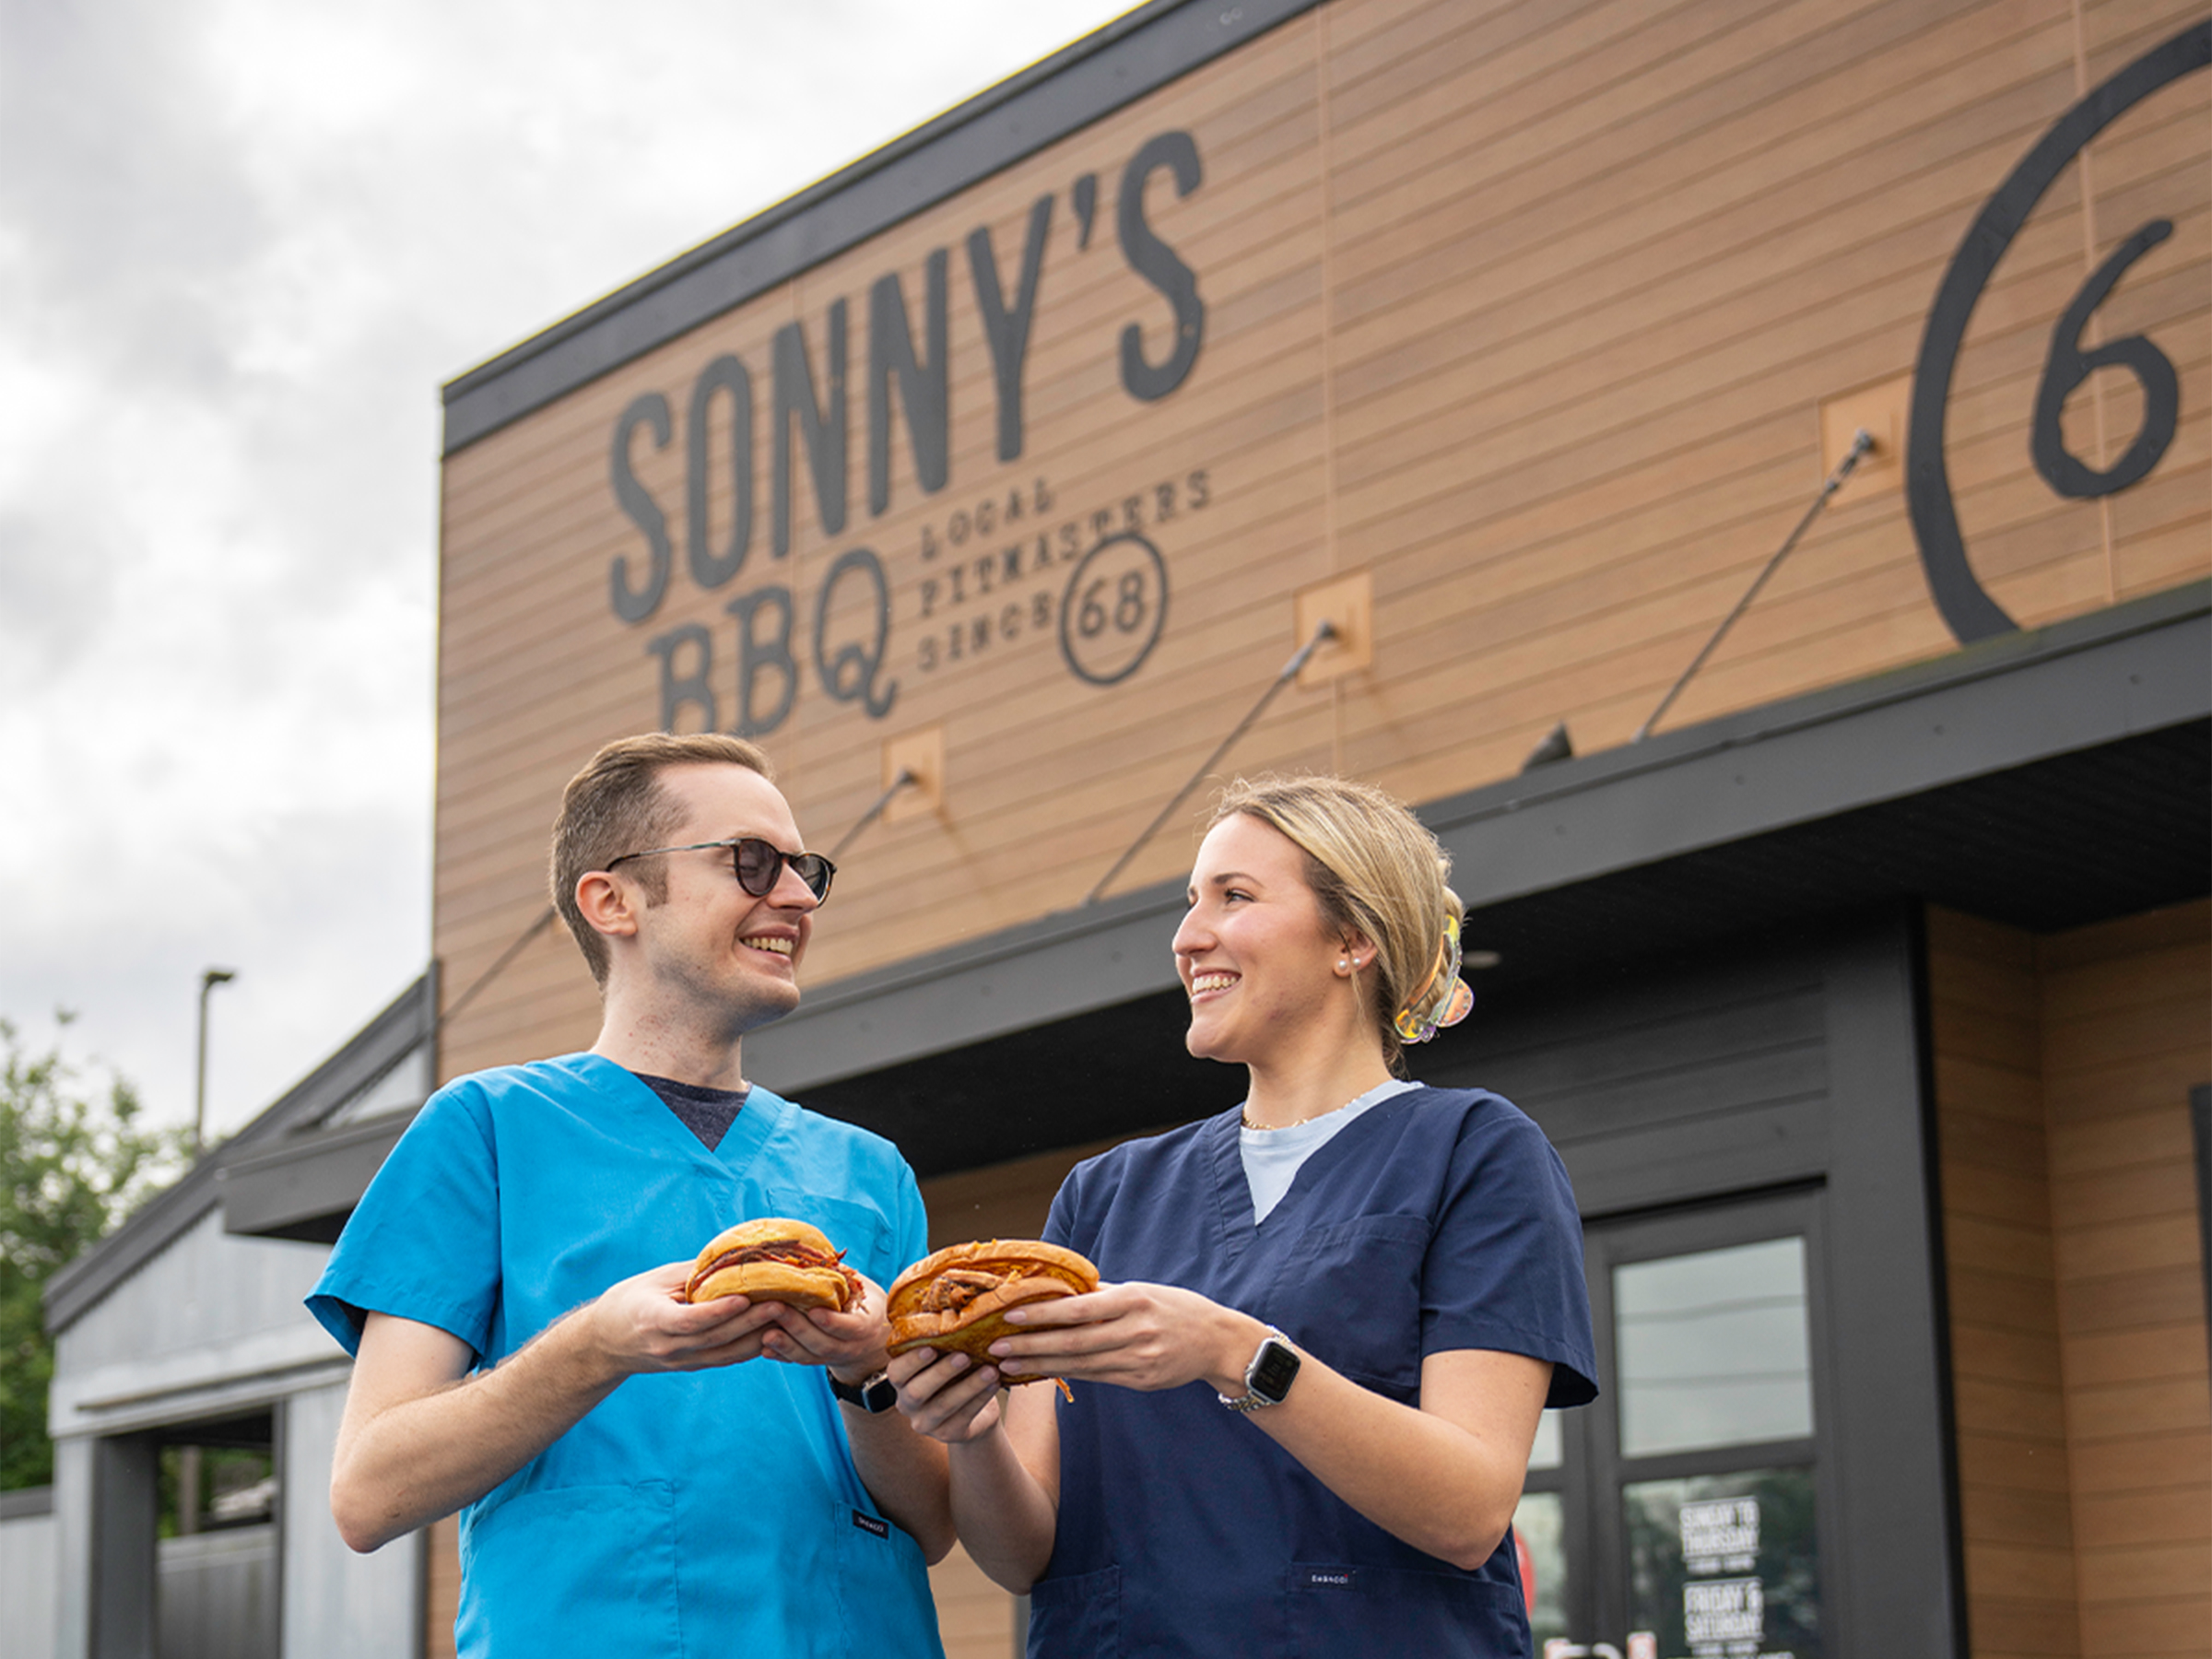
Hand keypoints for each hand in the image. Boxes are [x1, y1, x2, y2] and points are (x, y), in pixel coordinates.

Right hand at [587, 1261, 784, 1374]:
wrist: (605, 1343)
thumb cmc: (630, 1301)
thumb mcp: (656, 1280)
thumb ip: (693, 1273)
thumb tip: (732, 1257)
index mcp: (654, 1321)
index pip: (691, 1320)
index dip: (719, 1311)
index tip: (745, 1296)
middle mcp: (669, 1348)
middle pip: (716, 1337)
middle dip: (752, 1321)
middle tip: (783, 1303)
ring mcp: (681, 1361)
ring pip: (727, 1353)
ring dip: (758, 1337)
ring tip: (786, 1317)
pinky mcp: (692, 1365)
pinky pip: (726, 1358)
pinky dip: (750, 1347)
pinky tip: (772, 1332)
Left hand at [758, 1274, 894, 1381]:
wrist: (872, 1339)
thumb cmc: (863, 1303)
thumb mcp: (862, 1289)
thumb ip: (841, 1276)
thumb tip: (816, 1252)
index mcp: (864, 1326)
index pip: (849, 1327)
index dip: (831, 1321)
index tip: (813, 1311)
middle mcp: (849, 1346)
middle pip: (822, 1343)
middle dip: (798, 1328)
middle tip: (777, 1310)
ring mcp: (832, 1357)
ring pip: (808, 1356)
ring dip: (786, 1346)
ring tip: (766, 1334)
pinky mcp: (817, 1361)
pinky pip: (799, 1360)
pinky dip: (782, 1356)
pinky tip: (764, 1349)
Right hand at [887, 1346, 1005, 1443]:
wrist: (974, 1408)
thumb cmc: (956, 1372)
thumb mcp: (945, 1355)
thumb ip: (941, 1338)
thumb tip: (950, 1305)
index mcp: (901, 1380)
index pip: (896, 1372)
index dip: (911, 1361)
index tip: (931, 1348)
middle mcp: (907, 1404)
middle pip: (917, 1391)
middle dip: (941, 1373)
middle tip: (965, 1356)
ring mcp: (925, 1423)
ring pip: (943, 1406)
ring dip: (968, 1386)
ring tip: (990, 1370)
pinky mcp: (947, 1435)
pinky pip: (963, 1418)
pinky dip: (980, 1399)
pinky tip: (995, 1384)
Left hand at [989, 1281, 1261, 1394]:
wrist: (1218, 1343)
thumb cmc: (1176, 1308)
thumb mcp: (1144, 1290)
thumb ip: (1104, 1293)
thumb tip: (1061, 1288)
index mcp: (1133, 1301)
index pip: (1078, 1310)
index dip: (1041, 1314)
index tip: (1009, 1315)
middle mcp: (1135, 1332)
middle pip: (1073, 1342)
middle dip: (1030, 1346)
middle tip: (996, 1348)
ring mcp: (1138, 1361)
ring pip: (1079, 1365)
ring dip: (1039, 1366)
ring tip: (1007, 1366)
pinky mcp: (1139, 1382)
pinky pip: (1095, 1378)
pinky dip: (1065, 1376)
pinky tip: (1041, 1374)